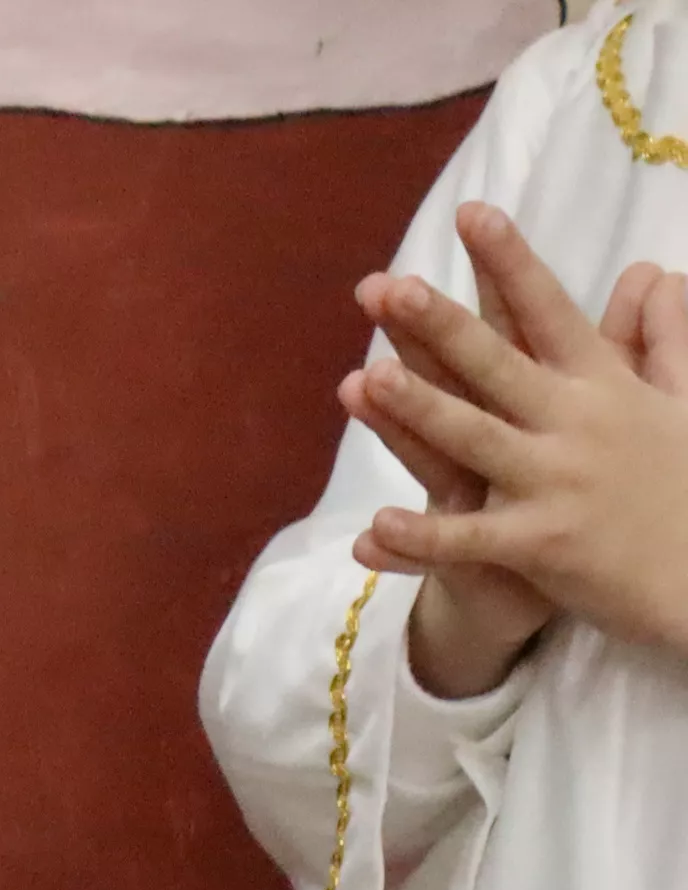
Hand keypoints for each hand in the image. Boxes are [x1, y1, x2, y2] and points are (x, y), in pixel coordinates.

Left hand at [343, 208, 687, 690]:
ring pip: (475, 440)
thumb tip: (654, 272)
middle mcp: (576, 425)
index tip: (471, 215)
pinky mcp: (543, 545)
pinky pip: (471, 540)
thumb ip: (662, 335)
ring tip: (363, 380)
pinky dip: (422, 537)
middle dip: (442, 325)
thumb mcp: (683, 399)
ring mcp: (557, 484)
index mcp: (604, 385)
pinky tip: (372, 529)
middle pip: (497, 365)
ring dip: (420, 410)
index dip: (508, 262)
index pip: (549, 310)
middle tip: (389, 287)